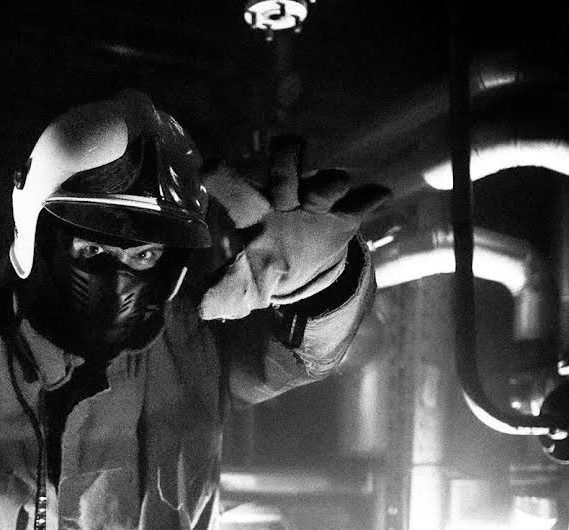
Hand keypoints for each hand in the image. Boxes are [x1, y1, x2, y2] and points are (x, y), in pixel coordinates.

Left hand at [198, 136, 389, 320]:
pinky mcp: (345, 214)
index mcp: (253, 212)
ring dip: (330, 184)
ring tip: (332, 195)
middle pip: (284, 167)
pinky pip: (362, 201)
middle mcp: (284, 198)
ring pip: (325, 181)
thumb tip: (202, 310)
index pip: (235, 190)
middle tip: (285, 188)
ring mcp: (316, 203)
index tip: (210, 168)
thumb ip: (226, 292)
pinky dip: (370, 197)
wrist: (305, 270)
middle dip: (284, 169)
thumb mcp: (246, 283)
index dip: (224, 178)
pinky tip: (380, 196)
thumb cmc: (267, 267)